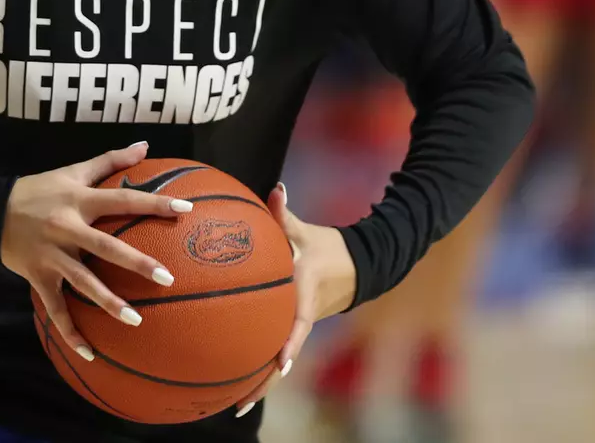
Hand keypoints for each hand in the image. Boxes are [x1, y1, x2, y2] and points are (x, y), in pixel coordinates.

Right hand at [1, 141, 190, 362]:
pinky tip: (90, 354)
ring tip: (135, 320)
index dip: (154, 202)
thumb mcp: (72, 171)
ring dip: (108, 302)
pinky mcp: (39, 278)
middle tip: (167, 277)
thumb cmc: (39, 190)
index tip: (185, 208)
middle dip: (136, 262)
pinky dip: (71, 333)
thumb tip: (145, 146)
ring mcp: (52, 256)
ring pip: (82, 282)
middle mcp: (67, 228)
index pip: (123, 199)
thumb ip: (110, 161)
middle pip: (106, 246)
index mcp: (79, 201)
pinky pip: (56, 309)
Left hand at [234, 181, 355, 417]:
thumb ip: (285, 213)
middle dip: (264, 382)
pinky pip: (278, 349)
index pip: (298, 324)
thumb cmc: (328, 247)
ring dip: (262, 383)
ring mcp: (300, 326)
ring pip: (280, 360)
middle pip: (284, 356)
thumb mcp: (306, 231)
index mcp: (306, 296)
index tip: (279, 365)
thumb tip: (276, 190)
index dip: (289, 345)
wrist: (358, 265)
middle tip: (241, 404)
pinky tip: (239, 381)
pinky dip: (262, 366)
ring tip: (236, 405)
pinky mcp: (295, 327)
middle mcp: (303, 318)